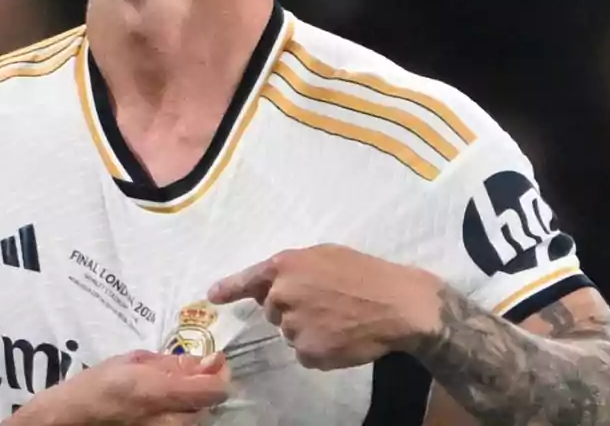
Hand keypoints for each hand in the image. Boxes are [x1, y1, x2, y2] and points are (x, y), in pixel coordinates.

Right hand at [15, 349, 230, 424]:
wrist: (71, 418)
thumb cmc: (97, 383)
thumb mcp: (133, 360)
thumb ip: (171, 363)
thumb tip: (206, 361)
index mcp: (159, 392)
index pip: (213, 391)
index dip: (220, 375)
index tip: (215, 361)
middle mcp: (167, 420)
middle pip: (207, 407)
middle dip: (204, 389)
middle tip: (192, 373)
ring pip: (195, 420)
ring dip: (192, 403)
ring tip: (172, 389)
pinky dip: (178, 415)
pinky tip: (163, 405)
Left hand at [208, 244, 442, 369]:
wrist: (396, 304)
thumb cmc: (364, 274)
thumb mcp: (325, 256)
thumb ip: (294, 268)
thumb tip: (272, 286)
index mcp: (285, 266)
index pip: (249, 279)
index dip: (229, 288)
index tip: (212, 296)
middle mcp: (282, 295)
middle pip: (273, 310)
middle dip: (292, 308)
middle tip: (326, 304)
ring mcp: (293, 325)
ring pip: (290, 333)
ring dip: (308, 330)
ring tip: (339, 319)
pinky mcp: (308, 352)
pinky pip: (305, 354)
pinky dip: (320, 349)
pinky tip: (342, 337)